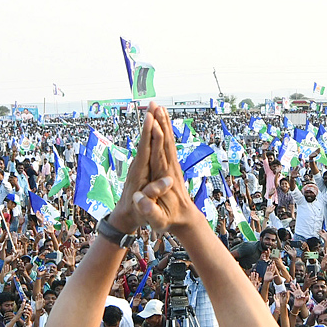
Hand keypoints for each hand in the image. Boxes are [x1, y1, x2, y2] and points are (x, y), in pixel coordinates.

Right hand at [132, 105, 202, 234]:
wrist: (185, 220)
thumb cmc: (169, 221)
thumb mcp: (158, 221)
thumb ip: (150, 210)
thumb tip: (141, 200)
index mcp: (164, 178)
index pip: (159, 153)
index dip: (155, 136)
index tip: (152, 121)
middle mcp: (169, 169)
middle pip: (164, 141)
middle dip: (160, 122)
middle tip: (154, 105)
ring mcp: (172, 167)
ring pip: (168, 141)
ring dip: (163, 124)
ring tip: (158, 108)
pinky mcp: (172, 167)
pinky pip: (168, 146)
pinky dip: (165, 132)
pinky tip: (163, 124)